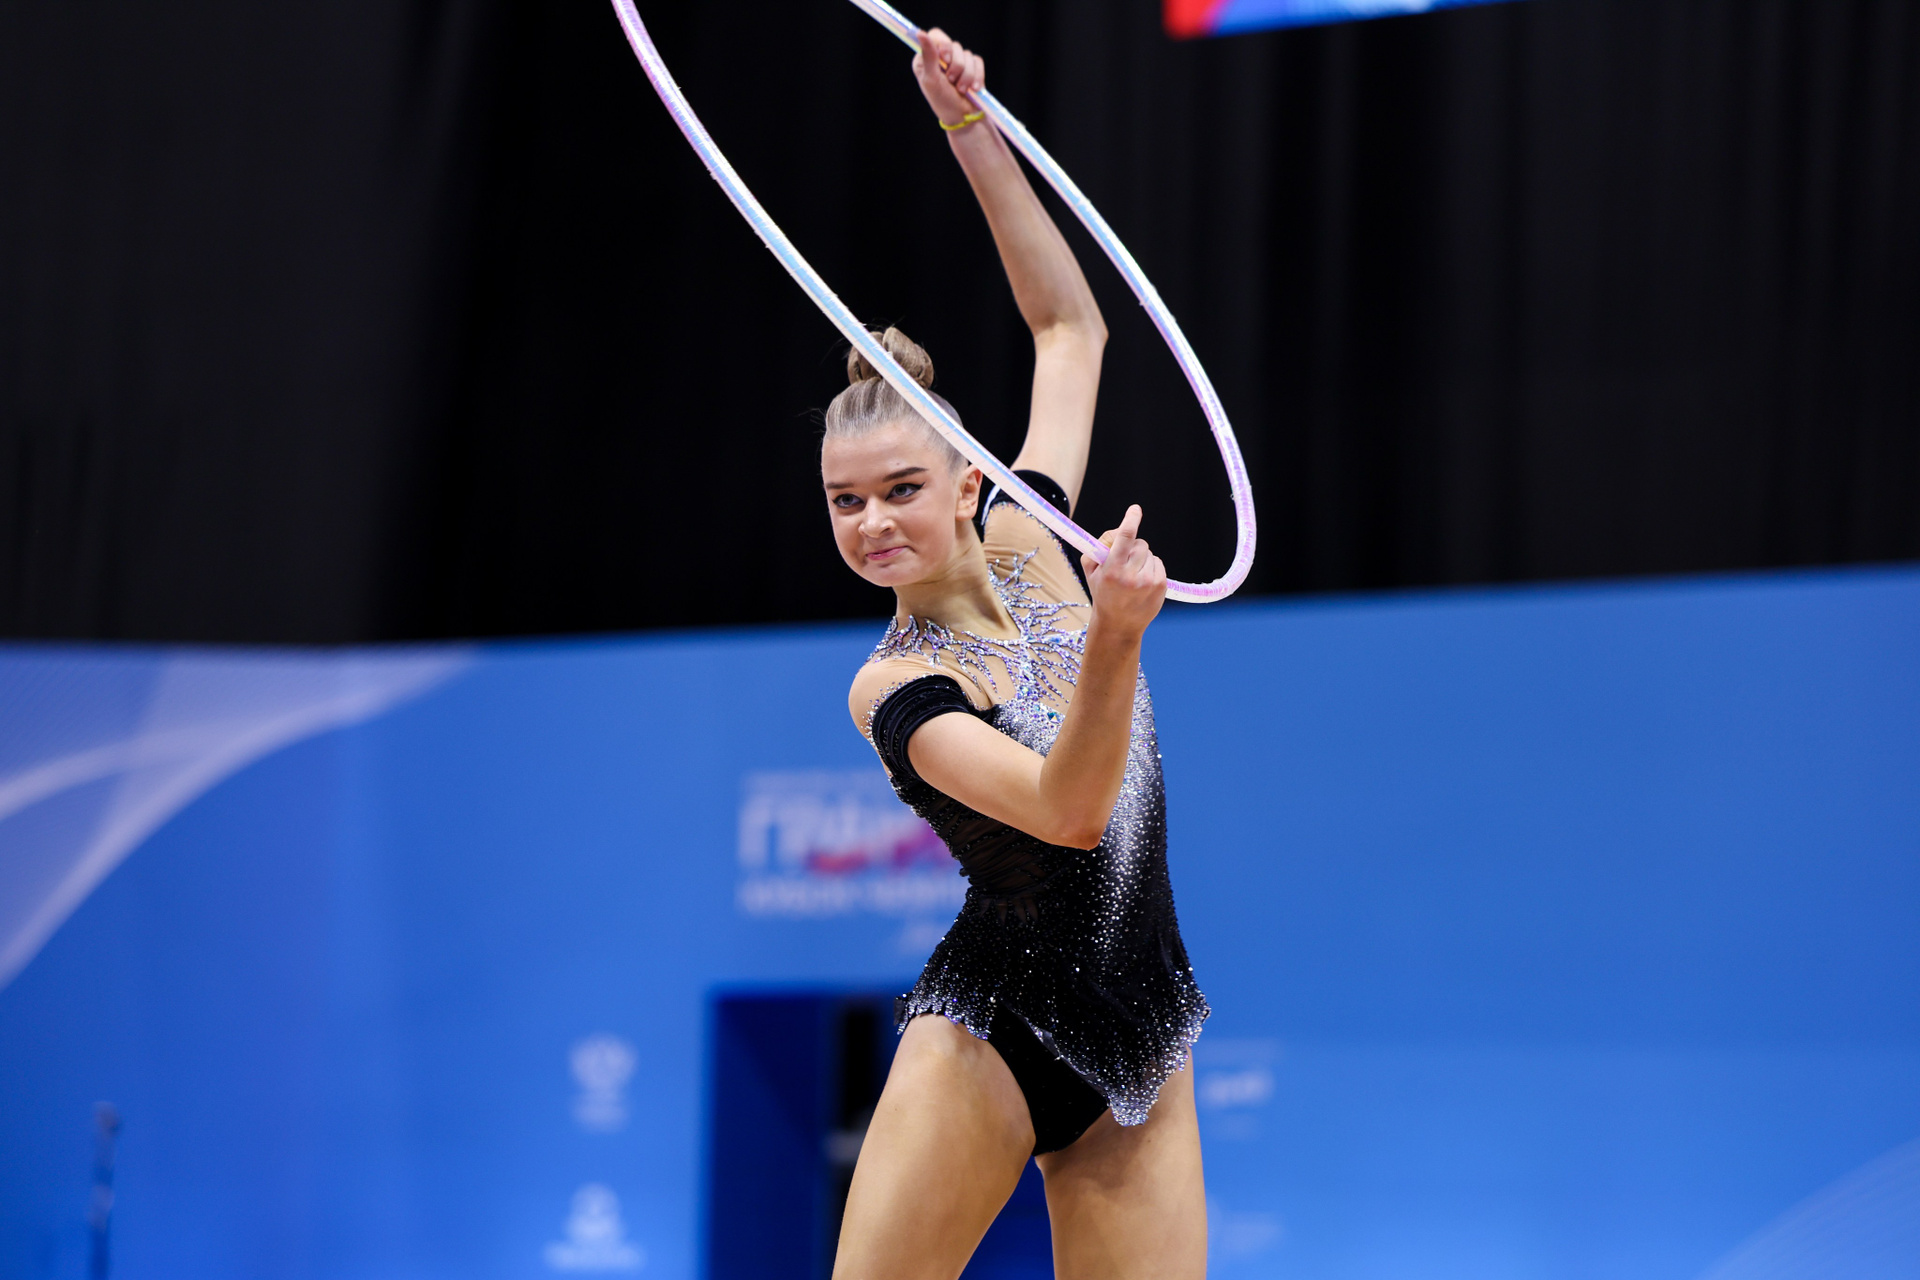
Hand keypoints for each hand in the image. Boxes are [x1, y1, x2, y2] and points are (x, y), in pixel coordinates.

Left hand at [912, 28, 985, 126]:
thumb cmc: (943, 101)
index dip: (944, 45)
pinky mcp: (972, 67)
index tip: (945, 60)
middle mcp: (942, 57)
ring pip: (967, 54)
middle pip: (953, 45)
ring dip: (966, 76)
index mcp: (927, 58)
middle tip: (952, 82)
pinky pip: (978, 61)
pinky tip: (974, 88)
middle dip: (956, 66)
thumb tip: (920, 33)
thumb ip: (928, 55)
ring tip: (962, 90)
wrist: (963, 117)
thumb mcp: (932, 79)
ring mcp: (958, 61)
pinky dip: (977, 76)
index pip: (936, 35)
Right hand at [1082, 505, 1166, 638]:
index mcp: (1112, 570)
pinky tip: (1142, 581)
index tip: (1135, 510)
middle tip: (1123, 561)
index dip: (1131, 520)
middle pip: (1139, 544)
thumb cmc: (1103, 593)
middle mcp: (1131, 576)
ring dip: (1141, 559)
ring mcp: (1148, 582)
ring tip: (1132, 576)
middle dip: (1132, 547)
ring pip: (1150, 554)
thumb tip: (1116, 532)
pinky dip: (1150, 567)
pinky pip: (1158, 563)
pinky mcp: (1161, 586)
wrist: (1118, 625)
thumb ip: (1098, 547)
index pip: (1124, 538)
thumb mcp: (1091, 571)